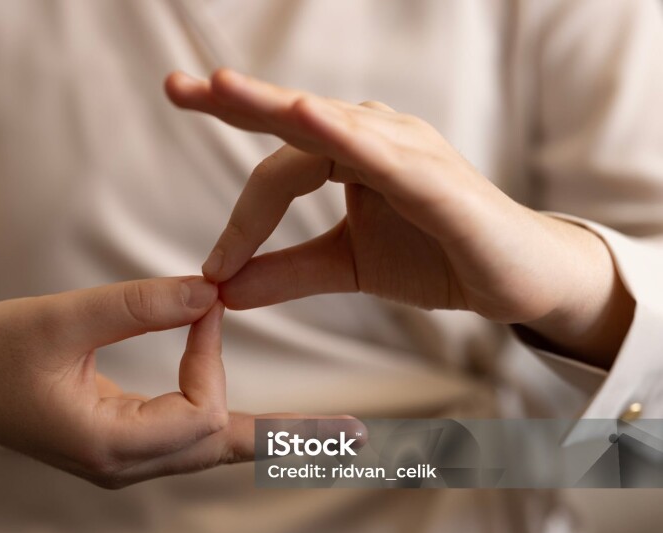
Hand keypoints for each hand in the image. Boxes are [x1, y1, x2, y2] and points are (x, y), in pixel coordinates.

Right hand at [0, 276, 352, 486]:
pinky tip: (259, 422)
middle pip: (220, 451)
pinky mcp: (114, 446)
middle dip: (286, 438)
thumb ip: (137, 305)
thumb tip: (212, 288)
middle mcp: (120, 466)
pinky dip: (218, 418)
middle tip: (362, 438)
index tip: (204, 301)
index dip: (212, 355)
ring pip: (205, 450)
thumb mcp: (59, 319)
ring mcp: (117, 462)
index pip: (199, 415)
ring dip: (259, 433)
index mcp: (106, 446)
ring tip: (331, 438)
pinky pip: (183, 439)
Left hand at [165, 69, 633, 367]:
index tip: (212, 269)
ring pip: (329, 124)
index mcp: (347, 154)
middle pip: (292, 118)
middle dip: (233, 101)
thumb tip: (221, 290)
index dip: (240, 219)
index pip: (277, 169)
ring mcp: (406, 149)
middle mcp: (372, 138)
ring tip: (222, 87)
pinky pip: (384, 153)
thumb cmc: (435, 257)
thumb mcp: (346, 267)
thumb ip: (286, 273)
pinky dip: (345, 136)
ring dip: (273, 105)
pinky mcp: (436, 177)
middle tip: (176, 86)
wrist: (512, 281)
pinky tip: (306, 118)